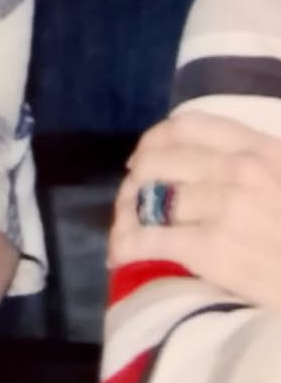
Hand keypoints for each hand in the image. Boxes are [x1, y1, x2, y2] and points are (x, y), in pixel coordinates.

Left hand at [110, 111, 280, 306]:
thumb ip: (260, 163)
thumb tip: (210, 162)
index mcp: (264, 149)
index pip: (188, 126)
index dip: (155, 140)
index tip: (145, 157)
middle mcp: (241, 170)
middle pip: (159, 161)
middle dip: (136, 181)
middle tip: (131, 201)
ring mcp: (226, 208)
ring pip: (149, 199)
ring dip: (127, 215)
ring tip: (125, 229)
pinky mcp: (214, 250)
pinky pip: (150, 239)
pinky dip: (127, 246)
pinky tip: (119, 256)